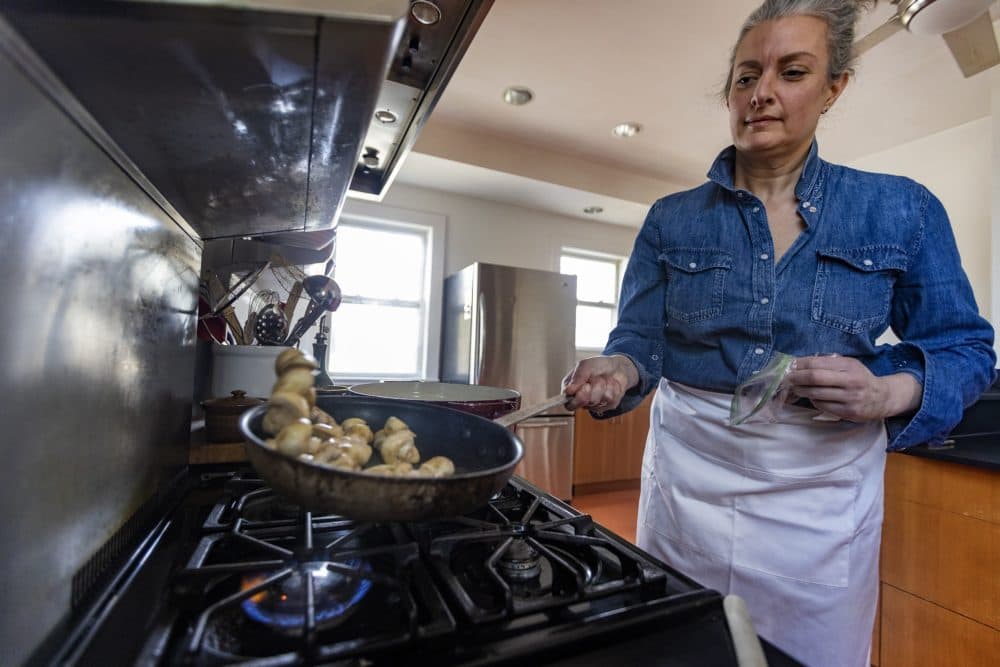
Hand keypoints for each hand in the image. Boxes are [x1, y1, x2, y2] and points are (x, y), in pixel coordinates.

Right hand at [562, 355, 638, 411]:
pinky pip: (609, 399)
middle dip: (590, 389)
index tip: (585, 386)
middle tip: (595, 379)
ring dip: (602, 385)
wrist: (617, 366)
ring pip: (597, 400)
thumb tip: (568, 391)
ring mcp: (595, 403)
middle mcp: (582, 399)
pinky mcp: (608, 405)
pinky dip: (611, 387)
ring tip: (602, 378)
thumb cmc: (598, 365)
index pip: (568, 404)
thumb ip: (577, 376)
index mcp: (571, 390)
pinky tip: (610, 383)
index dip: (576, 398)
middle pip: (583, 403)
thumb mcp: (585, 365)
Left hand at [786, 355, 921, 421]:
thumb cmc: (860, 378)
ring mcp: (850, 398)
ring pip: (816, 394)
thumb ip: (828, 363)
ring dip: (801, 391)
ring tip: (796, 388)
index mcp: (849, 366)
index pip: (817, 363)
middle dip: (796, 378)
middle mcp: (851, 381)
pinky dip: (813, 401)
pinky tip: (812, 397)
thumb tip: (799, 363)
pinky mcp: (849, 412)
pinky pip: (823, 406)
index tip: (789, 366)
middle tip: (787, 378)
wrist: (882, 398)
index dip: (800, 365)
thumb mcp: (848, 365)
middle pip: (815, 378)